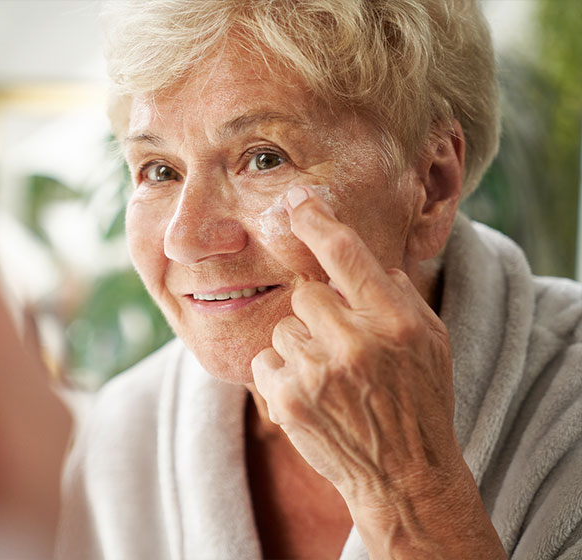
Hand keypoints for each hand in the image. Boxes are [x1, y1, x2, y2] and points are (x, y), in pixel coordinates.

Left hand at [251, 186, 504, 557]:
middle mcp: (357, 343)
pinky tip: (312, 396)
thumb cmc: (420, 400)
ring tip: (332, 379)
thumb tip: (360, 257)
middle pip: (305, 293)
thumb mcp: (430, 341)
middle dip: (318, 313)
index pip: (347, 255)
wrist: (405, 476)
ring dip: (301, 347)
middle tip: (340, 344)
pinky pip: (265, 361)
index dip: (318, 222)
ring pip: (284, 329)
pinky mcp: (289, 400)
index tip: (296, 200)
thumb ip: (396, 294)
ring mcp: (319, 374)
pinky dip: (282, 375)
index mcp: (396, 321)